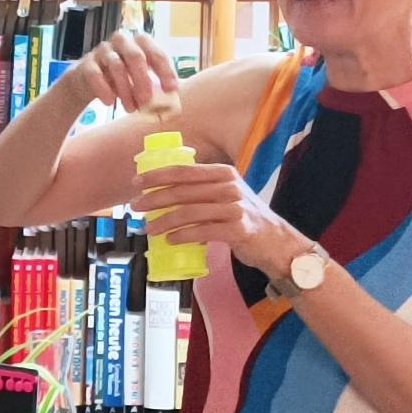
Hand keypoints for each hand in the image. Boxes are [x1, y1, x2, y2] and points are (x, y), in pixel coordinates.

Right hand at [65, 29, 177, 114]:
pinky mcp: (87, 64)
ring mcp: (102, 50)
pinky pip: (95, 75)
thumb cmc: (121, 78)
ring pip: (116, 66)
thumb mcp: (140, 78)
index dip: (165, 71)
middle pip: (135, 56)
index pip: (155, 52)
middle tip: (148, 102)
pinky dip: (104, 89)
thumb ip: (156, 84)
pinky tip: (110, 102)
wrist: (87, 80)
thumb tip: (174, 99)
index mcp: (140, 42)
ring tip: (131, 109)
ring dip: (125, 90)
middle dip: (144, 80)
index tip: (172, 90)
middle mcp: (122, 41)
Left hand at [130, 160, 304, 274]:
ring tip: (148, 228)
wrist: (275, 241)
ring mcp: (235, 208)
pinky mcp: (237, 229)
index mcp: (224, 173)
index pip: (184, 171)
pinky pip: (202, 231)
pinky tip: (170, 240)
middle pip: (182, 191)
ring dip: (163, 221)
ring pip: (189, 212)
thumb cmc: (244, 217)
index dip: (158, 175)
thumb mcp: (227, 194)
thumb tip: (163, 190)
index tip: (137, 182)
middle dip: (154, 199)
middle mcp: (229, 187)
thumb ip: (203, 188)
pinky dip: (182, 235)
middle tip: (136, 207)